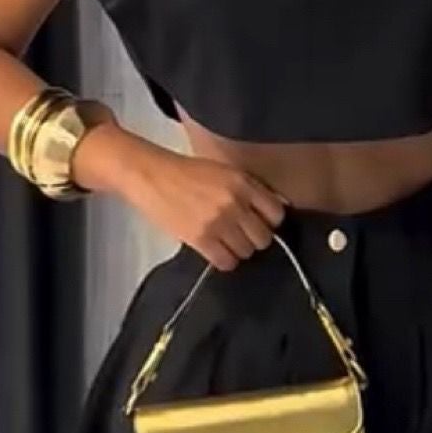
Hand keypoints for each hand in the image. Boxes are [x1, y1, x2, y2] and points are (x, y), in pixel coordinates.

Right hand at [118, 140, 285, 270]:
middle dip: (254, 239)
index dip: (269, 222)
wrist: (150, 174)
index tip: (258, 223)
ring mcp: (218, 222)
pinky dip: (224, 260)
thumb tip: (281, 205)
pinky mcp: (200, 238)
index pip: (276, 214)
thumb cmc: (187, 171)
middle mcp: (235, 202)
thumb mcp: (225, 171)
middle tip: (241, 235)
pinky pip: (226, 261)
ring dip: (238, 250)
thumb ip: (252, 189)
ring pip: (246, 251)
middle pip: (263, 237)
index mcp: (243, 183)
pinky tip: (216, 251)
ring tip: (226, 242)